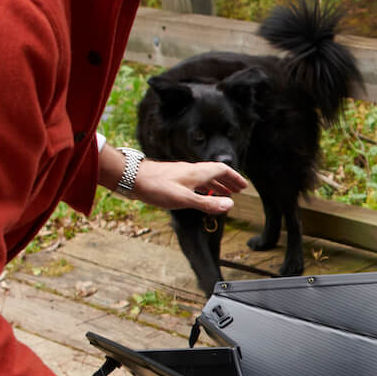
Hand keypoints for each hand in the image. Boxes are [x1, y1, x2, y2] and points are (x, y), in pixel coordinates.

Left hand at [130, 159, 249, 216]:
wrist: (132, 178)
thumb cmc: (157, 187)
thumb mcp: (184, 199)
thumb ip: (207, 203)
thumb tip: (230, 205)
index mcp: (197, 173)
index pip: (222, 170)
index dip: (234, 178)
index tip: (244, 187)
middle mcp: (192, 171)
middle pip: (215, 173)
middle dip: (228, 181)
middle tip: (238, 190)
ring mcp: (182, 174)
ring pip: (205, 178)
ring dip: (217, 185)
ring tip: (224, 194)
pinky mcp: (174, 179)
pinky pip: (195, 182)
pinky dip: (204, 188)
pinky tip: (201, 195)